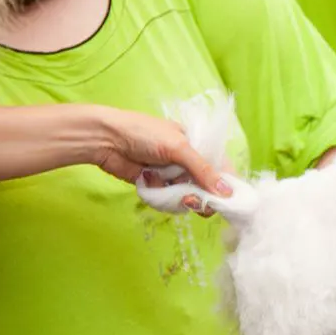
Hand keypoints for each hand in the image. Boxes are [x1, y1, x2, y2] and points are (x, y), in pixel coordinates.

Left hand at [92, 106, 231, 216]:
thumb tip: (227, 193)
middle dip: (205, 197)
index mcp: (198, 146)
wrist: (105, 140)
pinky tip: (157, 189)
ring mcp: (173, 176)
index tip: (230, 201)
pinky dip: (166, 200)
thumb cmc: (143, 133)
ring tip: (178, 198)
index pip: (222, 168)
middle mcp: (188, 162)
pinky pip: (171, 201)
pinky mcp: (158, 187)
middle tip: (196, 201)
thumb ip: (203, 170)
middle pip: (208, 188)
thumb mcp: (178, 147)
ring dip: (184, 200)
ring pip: (190, 197)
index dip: (228, 185)